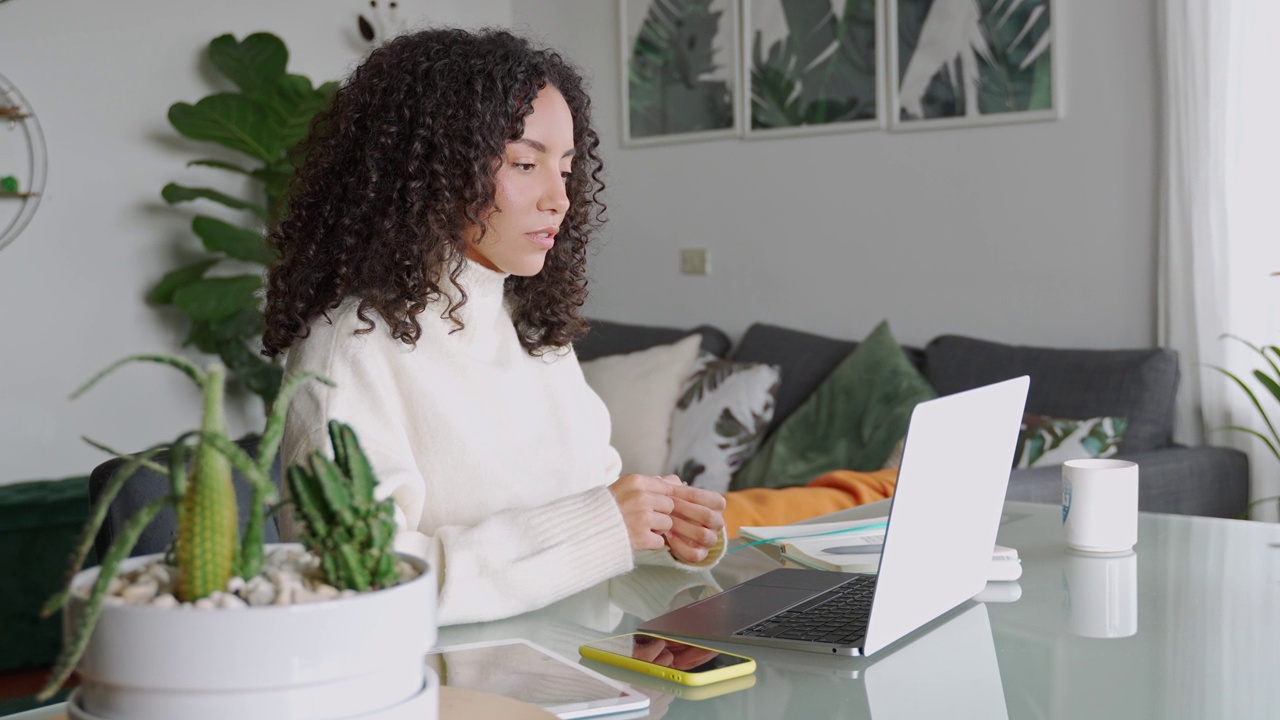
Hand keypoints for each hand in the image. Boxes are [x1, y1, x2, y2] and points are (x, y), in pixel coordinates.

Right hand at [608, 474, 723, 557]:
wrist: (584, 531)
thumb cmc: (604, 509)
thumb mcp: (625, 487)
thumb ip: (651, 483)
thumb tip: (678, 481)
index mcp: (635, 481)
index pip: (666, 487)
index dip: (663, 499)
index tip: (657, 506)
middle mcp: (640, 497)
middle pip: (669, 505)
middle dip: (660, 514)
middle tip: (642, 519)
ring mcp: (642, 517)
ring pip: (667, 523)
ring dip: (657, 529)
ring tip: (637, 528)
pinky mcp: (642, 537)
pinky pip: (660, 540)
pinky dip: (651, 543)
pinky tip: (636, 539)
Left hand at [656, 475, 723, 562]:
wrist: (668, 526)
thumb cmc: (673, 505)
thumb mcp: (672, 492)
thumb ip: (669, 484)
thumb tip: (663, 483)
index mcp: (717, 504)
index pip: (711, 499)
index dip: (689, 495)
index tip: (670, 493)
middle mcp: (717, 522)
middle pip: (708, 516)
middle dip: (685, 510)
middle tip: (666, 507)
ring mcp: (710, 539)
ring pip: (703, 535)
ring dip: (682, 528)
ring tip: (666, 523)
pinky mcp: (701, 554)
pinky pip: (695, 554)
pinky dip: (680, 546)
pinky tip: (668, 537)